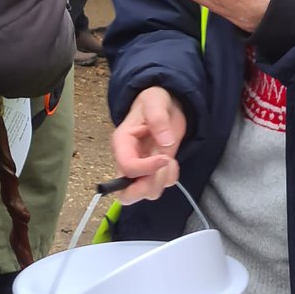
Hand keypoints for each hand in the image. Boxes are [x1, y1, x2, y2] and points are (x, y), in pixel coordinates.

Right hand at [112, 87, 186, 202]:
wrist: (166, 105)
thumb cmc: (155, 101)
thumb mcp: (155, 101)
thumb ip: (158, 117)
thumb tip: (164, 140)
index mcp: (122, 143)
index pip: (127, 167)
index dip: (146, 169)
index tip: (165, 157)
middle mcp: (127, 160)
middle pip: (125, 193)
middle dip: (147, 187)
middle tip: (162, 170)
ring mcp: (139, 169)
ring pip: (145, 193)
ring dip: (162, 180)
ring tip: (169, 159)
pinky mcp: (152, 172)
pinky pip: (160, 186)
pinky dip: (169, 178)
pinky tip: (172, 161)